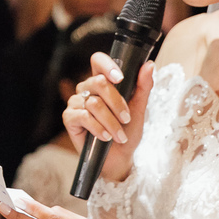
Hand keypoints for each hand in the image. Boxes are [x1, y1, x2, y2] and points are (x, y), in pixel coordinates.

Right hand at [62, 53, 154, 181]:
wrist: (119, 158)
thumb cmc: (128, 132)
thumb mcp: (139, 108)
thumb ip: (143, 86)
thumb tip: (149, 65)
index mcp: (102, 82)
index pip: (98, 61)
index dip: (107, 65)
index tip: (120, 78)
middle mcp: (86, 89)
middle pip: (98, 82)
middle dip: (116, 102)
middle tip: (126, 118)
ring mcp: (76, 103)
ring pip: (93, 103)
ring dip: (111, 121)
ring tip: (119, 135)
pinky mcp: (69, 118)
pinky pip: (83, 117)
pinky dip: (98, 128)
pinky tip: (105, 137)